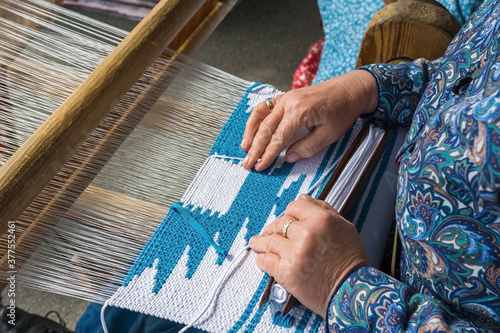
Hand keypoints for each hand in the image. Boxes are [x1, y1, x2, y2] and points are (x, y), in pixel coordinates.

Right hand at [241, 70, 376, 170]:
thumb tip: (288, 157)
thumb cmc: (342, 110)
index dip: (268, 154)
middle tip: (247, 163)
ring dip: (251, 132)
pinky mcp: (286, 96)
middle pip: (265, 127)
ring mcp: (286, 97)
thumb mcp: (329, 134)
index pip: (278, 137)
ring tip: (245, 147)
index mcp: (299, 111)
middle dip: (255, 148)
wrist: (350, 89)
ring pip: (260, 114)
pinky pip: (266, 107)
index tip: (260, 166)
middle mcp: (288, 102)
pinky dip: (256, 119)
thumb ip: (307, 147)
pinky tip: (252, 130)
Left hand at [249, 194, 369, 315]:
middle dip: (274, 227)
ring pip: (269, 240)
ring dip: (262, 242)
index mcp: (322, 219)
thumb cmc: (350, 259)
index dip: (290, 213)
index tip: (287, 218)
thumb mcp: (343, 226)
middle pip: (280, 223)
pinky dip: (261, 259)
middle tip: (269, 232)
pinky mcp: (286, 272)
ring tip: (257, 243)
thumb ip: (322, 209)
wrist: (352, 291)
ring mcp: (294, 253)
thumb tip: (302, 197)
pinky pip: (266, 260)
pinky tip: (261, 258)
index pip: (295, 206)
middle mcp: (307, 233)